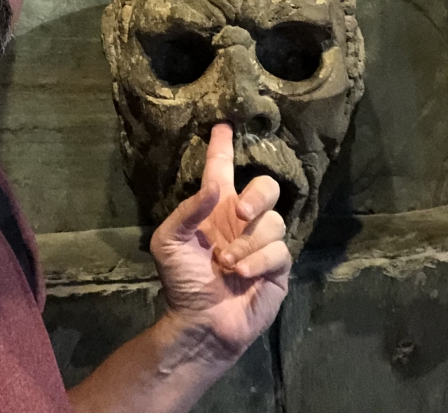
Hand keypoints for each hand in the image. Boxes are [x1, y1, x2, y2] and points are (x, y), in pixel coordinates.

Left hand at [149, 124, 291, 360]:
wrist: (201, 323)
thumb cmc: (181, 281)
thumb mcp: (169, 242)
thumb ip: (188, 210)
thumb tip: (216, 188)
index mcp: (215, 209)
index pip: (223, 169)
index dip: (224, 146)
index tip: (224, 124)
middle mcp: (242, 221)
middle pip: (266, 187)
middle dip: (257, 195)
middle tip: (240, 213)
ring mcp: (262, 244)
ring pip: (273, 222)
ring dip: (247, 243)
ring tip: (227, 264)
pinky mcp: (277, 267)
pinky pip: (279, 251)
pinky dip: (258, 261)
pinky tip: (241, 274)